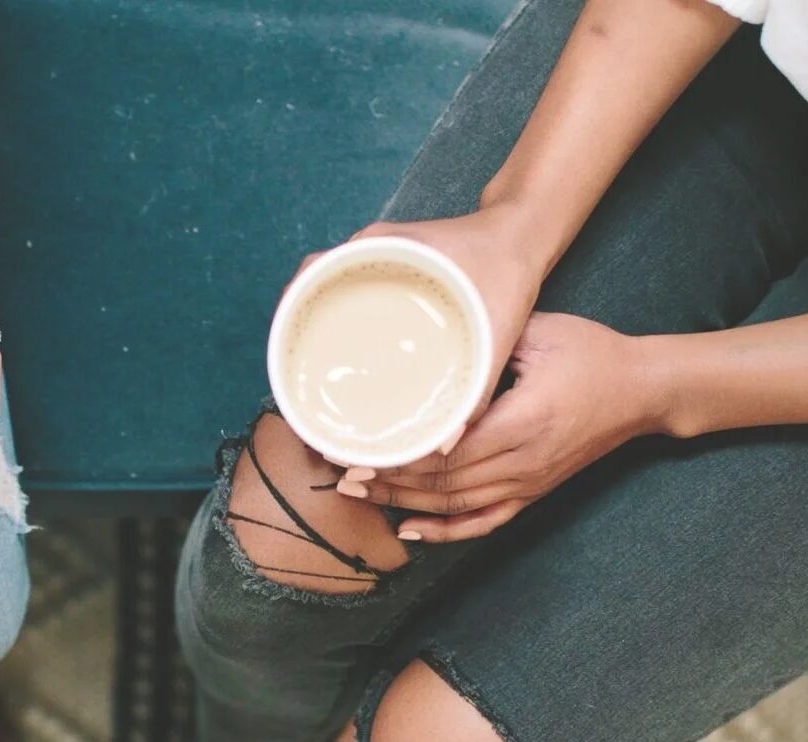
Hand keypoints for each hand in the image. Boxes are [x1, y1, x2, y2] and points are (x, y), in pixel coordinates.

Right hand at [289, 205, 553, 468]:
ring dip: (312, 332)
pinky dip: (335, 329)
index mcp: (381, 247)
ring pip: (323, 297)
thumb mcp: (496, 321)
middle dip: (295, 333)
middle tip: (297, 383)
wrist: (522, 234)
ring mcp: (373, 262)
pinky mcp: (384, 276)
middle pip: (309, 290)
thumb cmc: (506, 266)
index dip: (291, 309)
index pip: (314, 271)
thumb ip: (480, 380)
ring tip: (310, 380)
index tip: (285, 349)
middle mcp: (367, 251)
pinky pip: (344, 301)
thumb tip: (450, 443)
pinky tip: (340, 365)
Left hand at [352, 313, 665, 540]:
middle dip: (386, 481)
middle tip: (337, 472)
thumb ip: (489, 339)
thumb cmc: (591, 354)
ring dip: (403, 504)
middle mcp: (523, 461)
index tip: (356, 451)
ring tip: (355, 496)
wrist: (643, 391)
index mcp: (523, 422)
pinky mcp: (533, 492)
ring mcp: (528, 483)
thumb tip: (431, 338)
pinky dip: (446, 531)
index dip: (399, 457)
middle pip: (442, 483)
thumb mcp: (540, 332)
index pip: (447, 451)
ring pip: (455, 505)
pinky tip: (410, 532)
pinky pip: (484, 521)